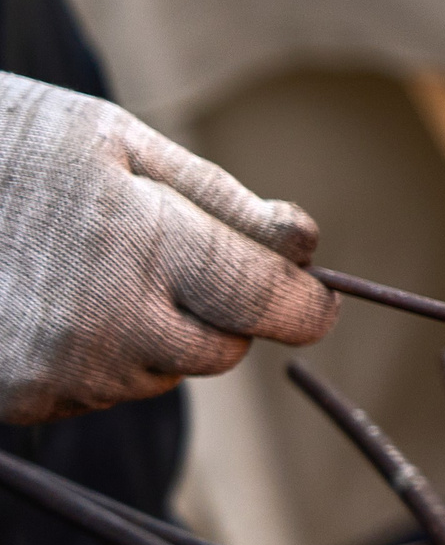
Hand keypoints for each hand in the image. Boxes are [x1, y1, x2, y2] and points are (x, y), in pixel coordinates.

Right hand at [0, 74, 336, 422]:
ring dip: (156, 333)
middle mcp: (107, 320)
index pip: (271, 305)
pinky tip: (49, 303)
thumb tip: (307, 247)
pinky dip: (98, 356)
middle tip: (168, 258)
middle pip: (226, 350)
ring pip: (165, 372)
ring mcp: (60, 369)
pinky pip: (103, 390)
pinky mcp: (23, 400)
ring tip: (89, 270)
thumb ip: (223, 201)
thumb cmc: (15, 147)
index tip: (315, 299)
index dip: (306, 305)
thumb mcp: (122, 144)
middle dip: (220, 311)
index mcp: (143, 242)